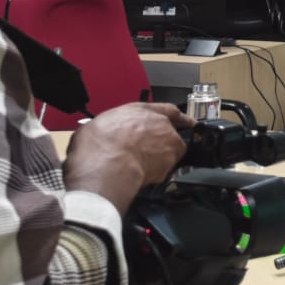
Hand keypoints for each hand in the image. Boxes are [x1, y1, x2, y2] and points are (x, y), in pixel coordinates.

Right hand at [64, 103, 194, 216]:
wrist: (107, 164)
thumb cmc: (98, 145)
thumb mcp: (97, 126)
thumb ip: (111, 126)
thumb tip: (105, 133)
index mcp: (140, 110)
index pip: (166, 109)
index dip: (177, 116)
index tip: (187, 121)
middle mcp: (159, 122)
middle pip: (169, 132)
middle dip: (160, 143)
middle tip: (145, 154)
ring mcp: (169, 140)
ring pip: (171, 150)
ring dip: (161, 158)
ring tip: (141, 167)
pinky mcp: (173, 159)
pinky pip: (169, 166)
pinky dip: (160, 172)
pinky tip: (144, 175)